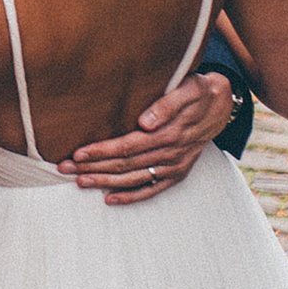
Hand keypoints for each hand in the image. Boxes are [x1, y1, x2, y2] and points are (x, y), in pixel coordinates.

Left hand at [60, 69, 235, 205]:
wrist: (223, 105)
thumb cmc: (199, 91)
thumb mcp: (189, 89)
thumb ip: (167, 104)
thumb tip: (144, 122)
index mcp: (169, 134)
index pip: (128, 146)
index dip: (102, 151)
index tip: (77, 152)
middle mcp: (170, 154)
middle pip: (125, 164)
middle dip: (93, 167)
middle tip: (64, 168)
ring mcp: (174, 167)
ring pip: (133, 179)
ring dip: (104, 182)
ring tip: (79, 182)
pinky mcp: (177, 174)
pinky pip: (151, 190)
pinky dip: (130, 196)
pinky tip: (109, 199)